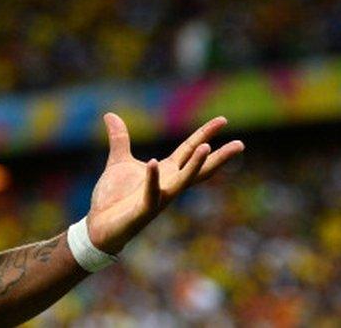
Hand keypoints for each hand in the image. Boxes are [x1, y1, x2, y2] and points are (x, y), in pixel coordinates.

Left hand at [86, 113, 243, 253]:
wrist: (100, 226)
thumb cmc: (114, 197)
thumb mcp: (119, 161)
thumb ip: (120, 138)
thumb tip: (111, 114)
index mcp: (165, 172)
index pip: (189, 150)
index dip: (205, 134)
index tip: (223, 120)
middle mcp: (168, 185)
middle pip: (198, 168)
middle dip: (218, 156)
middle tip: (240, 144)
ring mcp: (158, 198)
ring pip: (182, 181)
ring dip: (194, 166)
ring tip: (207, 148)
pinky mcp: (143, 209)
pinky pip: (150, 192)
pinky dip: (152, 178)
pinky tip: (153, 162)